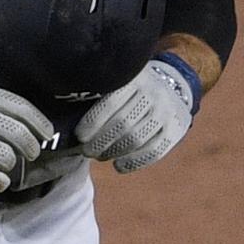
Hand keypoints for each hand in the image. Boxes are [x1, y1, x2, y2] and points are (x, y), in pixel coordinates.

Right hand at [0, 78, 53, 192]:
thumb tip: (18, 116)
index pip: (24, 110)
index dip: (40, 124)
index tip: (47, 134)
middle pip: (21, 136)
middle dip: (31, 148)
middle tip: (31, 153)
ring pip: (8, 157)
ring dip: (12, 164)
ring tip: (7, 165)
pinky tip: (0, 182)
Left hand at [73, 55, 199, 173]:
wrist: (174, 84)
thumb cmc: (133, 87)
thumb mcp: (120, 78)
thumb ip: (100, 91)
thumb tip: (67, 112)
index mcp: (134, 77)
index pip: (111, 103)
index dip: (93, 122)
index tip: (80, 136)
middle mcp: (153, 92)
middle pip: (122, 124)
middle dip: (100, 141)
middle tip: (87, 151)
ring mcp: (167, 111)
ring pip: (137, 139)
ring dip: (114, 152)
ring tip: (101, 156)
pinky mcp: (176, 128)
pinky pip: (154, 150)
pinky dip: (134, 162)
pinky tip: (119, 166)